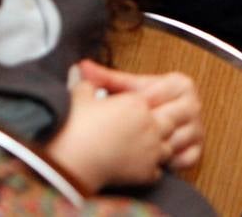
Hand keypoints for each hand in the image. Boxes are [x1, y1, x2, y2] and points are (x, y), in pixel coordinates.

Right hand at [46, 81, 167, 191]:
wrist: (72, 161)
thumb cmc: (75, 127)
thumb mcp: (80, 95)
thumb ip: (88, 82)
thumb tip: (81, 69)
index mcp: (137, 102)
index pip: (156, 100)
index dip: (146, 107)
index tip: (134, 113)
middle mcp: (149, 124)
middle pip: (168, 122)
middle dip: (158, 126)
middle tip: (141, 132)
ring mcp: (151, 149)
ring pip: (168, 147)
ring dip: (157, 148)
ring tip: (140, 150)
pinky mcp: (147, 172)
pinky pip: (158, 171)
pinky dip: (150, 170)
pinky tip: (136, 168)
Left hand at [77, 61, 203, 172]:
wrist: (159, 120)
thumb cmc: (141, 103)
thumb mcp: (126, 89)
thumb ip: (105, 78)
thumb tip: (82, 67)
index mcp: (180, 83)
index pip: (156, 94)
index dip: (133, 105)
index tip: (117, 114)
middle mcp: (193, 104)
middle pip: (169, 118)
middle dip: (144, 129)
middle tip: (124, 137)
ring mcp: (197, 128)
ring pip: (175, 141)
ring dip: (152, 149)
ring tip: (131, 150)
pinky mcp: (198, 151)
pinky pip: (183, 160)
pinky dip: (165, 163)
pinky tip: (147, 162)